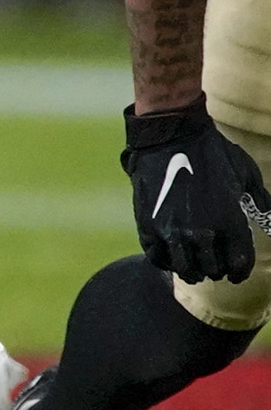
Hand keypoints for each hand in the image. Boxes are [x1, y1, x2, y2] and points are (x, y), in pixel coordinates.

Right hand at [123, 98, 270, 284]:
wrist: (170, 136)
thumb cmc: (213, 153)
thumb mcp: (247, 175)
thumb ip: (262, 201)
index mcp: (229, 221)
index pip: (239, 265)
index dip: (240, 272)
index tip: (237, 272)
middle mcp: (202, 232)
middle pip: (213, 271)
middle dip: (217, 270)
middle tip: (215, 264)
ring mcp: (172, 231)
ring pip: (186, 270)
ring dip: (192, 270)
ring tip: (193, 265)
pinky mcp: (149, 226)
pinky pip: (159, 258)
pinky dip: (167, 261)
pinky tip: (172, 254)